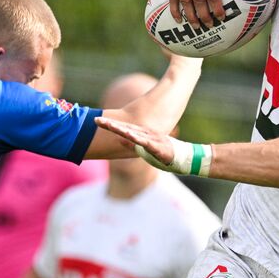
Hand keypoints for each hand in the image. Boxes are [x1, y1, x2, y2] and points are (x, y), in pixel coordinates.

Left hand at [94, 117, 211, 176]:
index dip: (109, 124)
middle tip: (96, 120)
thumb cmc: (162, 154)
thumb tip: (118, 140)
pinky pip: (147, 143)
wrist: (183, 157)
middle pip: (125, 129)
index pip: (122, 128)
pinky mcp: (158, 147)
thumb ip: (131, 144)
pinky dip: (138, 140)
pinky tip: (130, 136)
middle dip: (111, 125)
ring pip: (134, 134)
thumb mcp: (143, 150)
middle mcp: (144, 135)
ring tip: (110, 126)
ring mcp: (151, 140)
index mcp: (140, 136)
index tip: (96, 120)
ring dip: (122, 130)